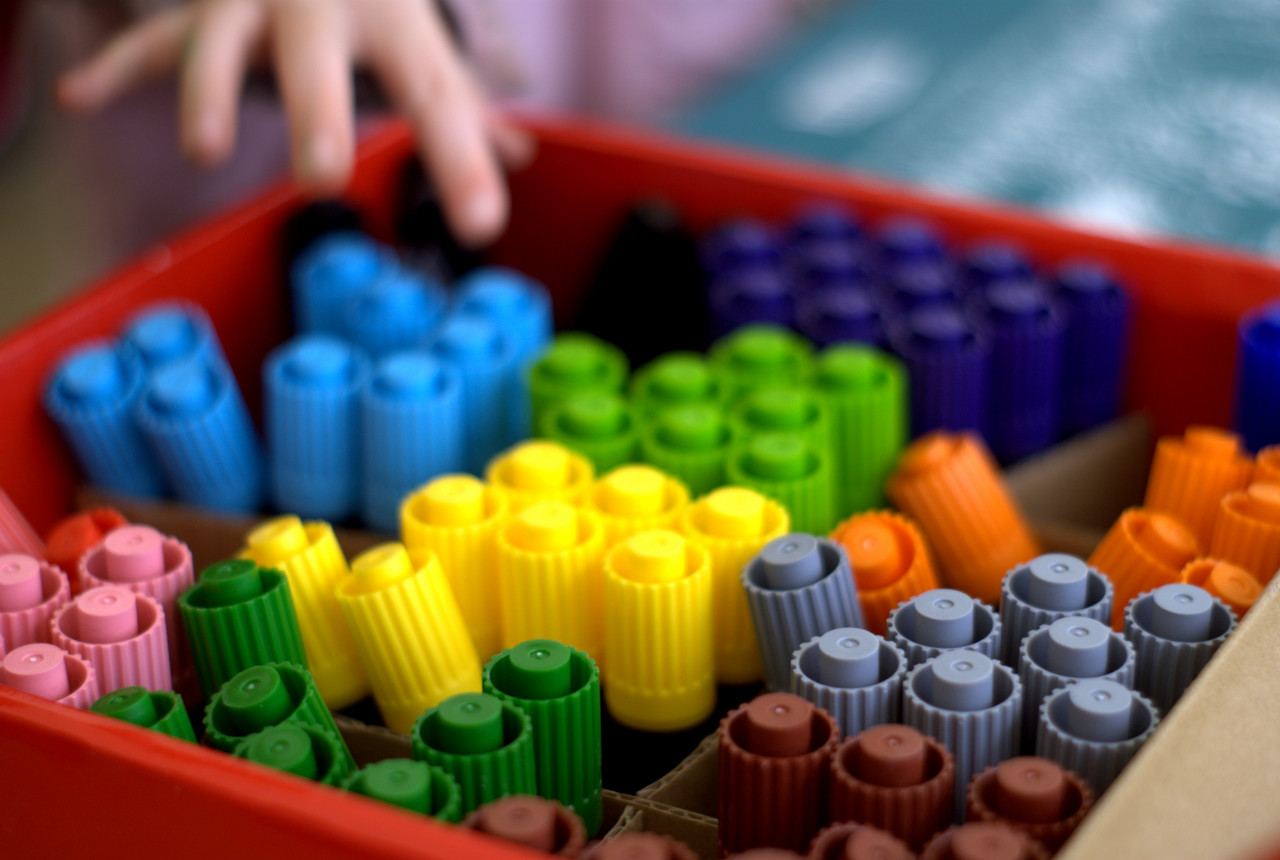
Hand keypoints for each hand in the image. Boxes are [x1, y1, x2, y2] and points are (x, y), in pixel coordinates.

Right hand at [57, 0, 531, 247]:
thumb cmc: (377, 7)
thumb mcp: (423, 48)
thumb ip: (462, 107)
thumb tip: (520, 157)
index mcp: (396, 25)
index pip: (436, 96)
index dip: (461, 160)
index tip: (482, 225)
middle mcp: (324, 9)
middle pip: (319, 61)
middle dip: (317, 113)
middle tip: (321, 178)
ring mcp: (253, 4)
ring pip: (221, 39)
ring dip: (209, 91)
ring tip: (203, 151)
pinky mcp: (200, 11)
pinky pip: (153, 38)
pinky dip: (118, 69)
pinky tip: (83, 99)